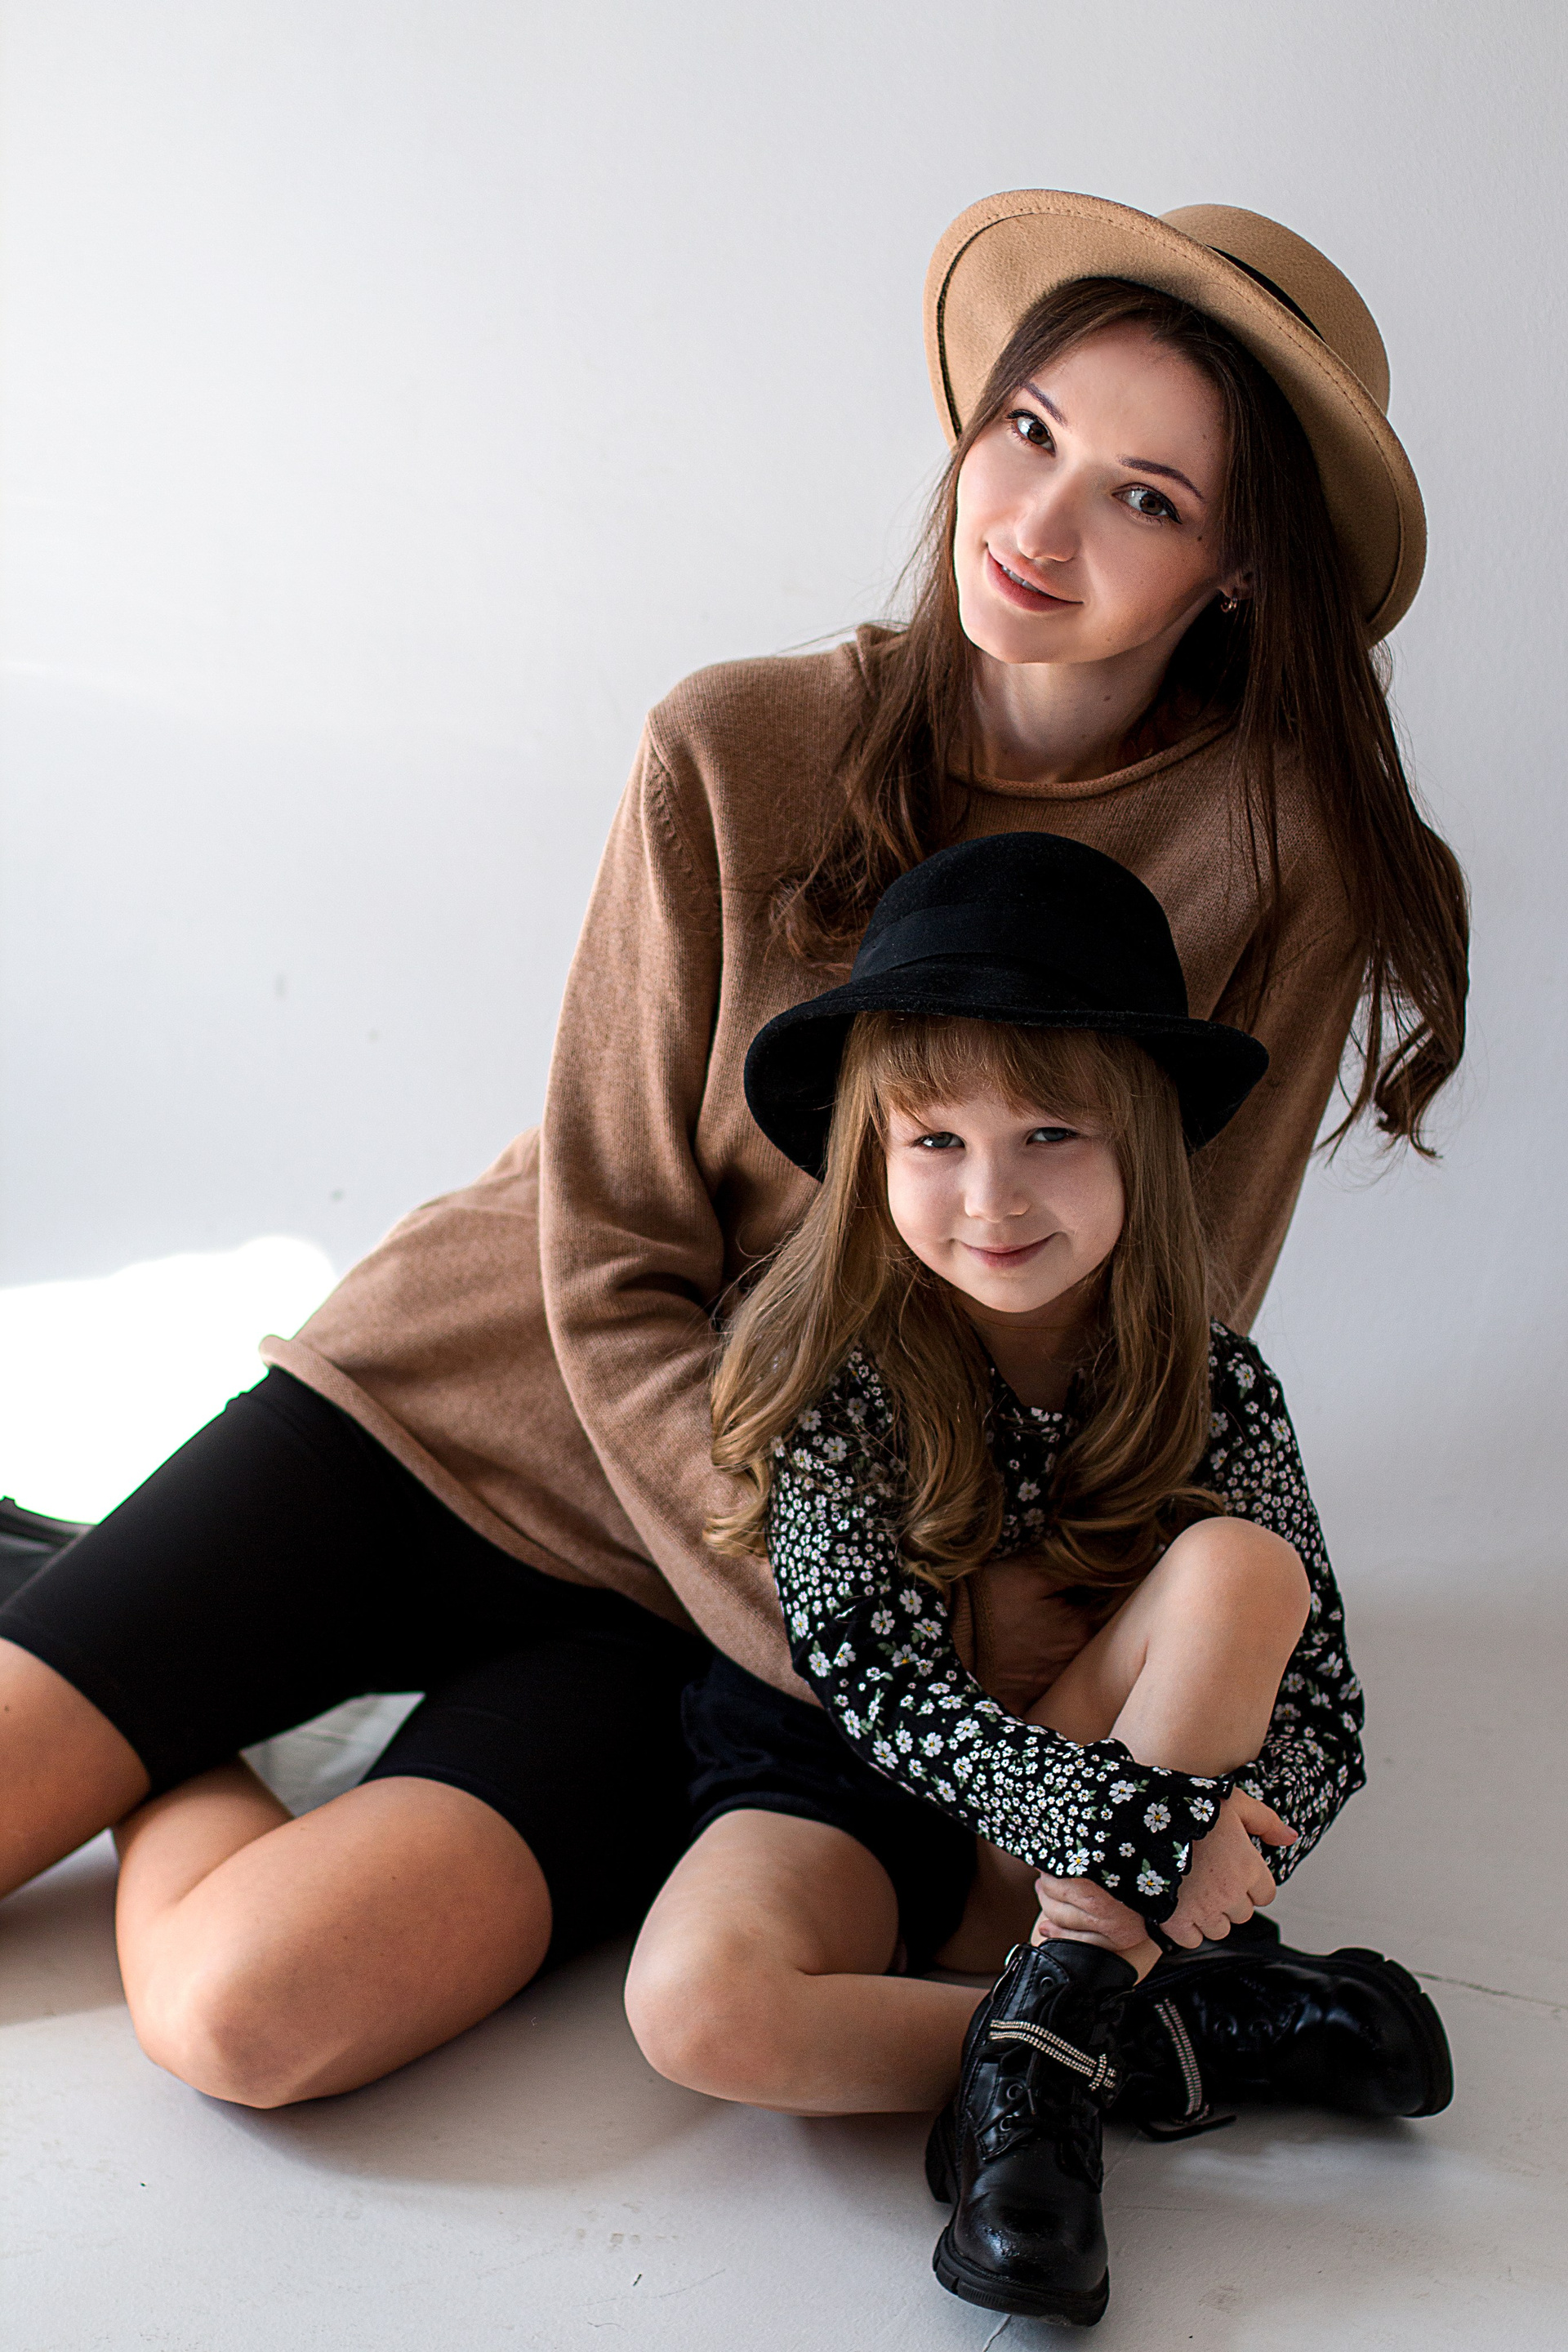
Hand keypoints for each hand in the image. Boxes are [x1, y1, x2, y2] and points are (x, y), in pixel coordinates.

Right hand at [1029, 1790, 1295, 1958]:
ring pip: (1220, 1929)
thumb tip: (1291, 1837)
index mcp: (1248, 1867)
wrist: (1141, 1817)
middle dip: (1229, 1899)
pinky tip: (1177, 1905)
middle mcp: (1230, 1893)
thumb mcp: (1234, 1802)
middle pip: (1242, 1913)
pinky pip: (1192, 1940)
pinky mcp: (1176, 1922)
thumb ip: (1266, 1821)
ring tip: (1193, 1892)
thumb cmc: (1187, 1806)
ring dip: (1210, 1915)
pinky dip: (1186, 1929)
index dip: (1249, 1882)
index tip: (1233, 1872)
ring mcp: (1204, 1910)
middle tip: (1209, 1879)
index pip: (1265, 1894)